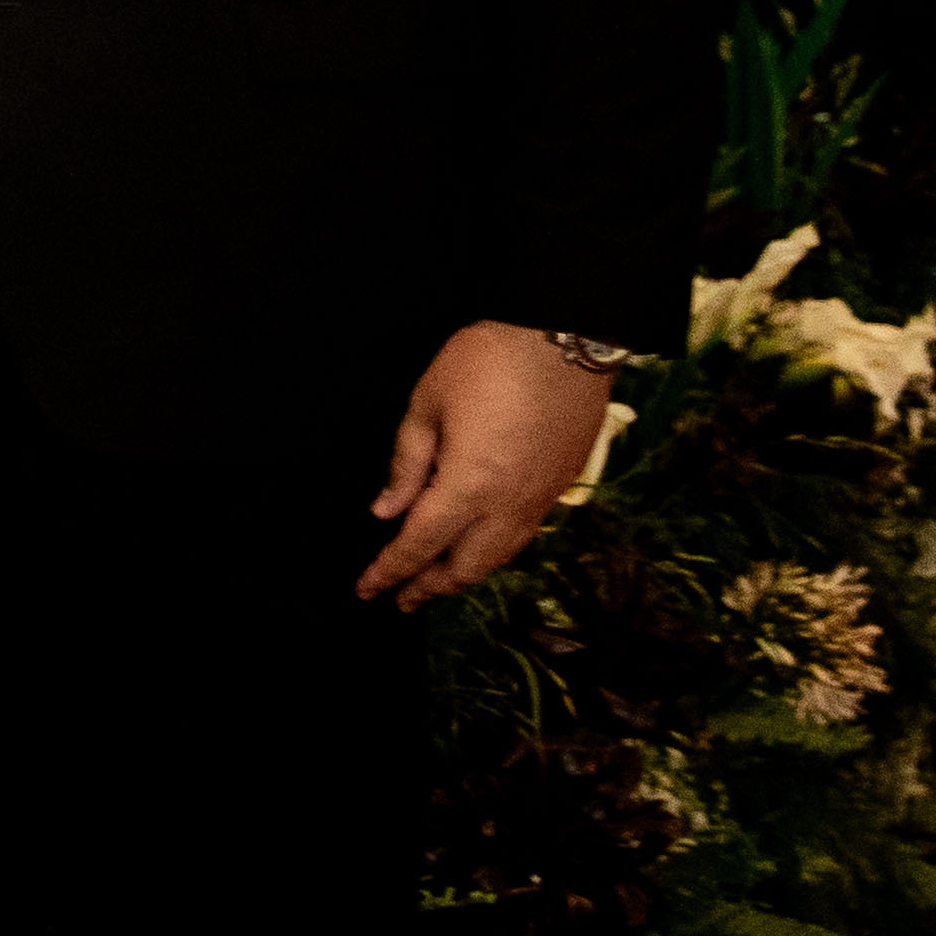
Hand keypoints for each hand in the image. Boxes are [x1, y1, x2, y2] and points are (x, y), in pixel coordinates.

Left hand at [359, 321, 611, 605]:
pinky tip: (482, 545)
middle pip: (466, 566)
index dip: (390, 571)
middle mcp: (510, 504)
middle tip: (402, 599)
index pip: (420, 544)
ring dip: (467, 574)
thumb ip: (406, 464)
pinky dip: (497, 551)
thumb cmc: (488, 361)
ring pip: (501, 556)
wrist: (568, 336)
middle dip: (431, 587)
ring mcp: (543, 497)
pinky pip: (526, 533)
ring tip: (438, 581)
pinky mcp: (563, 483)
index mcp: (469, 486)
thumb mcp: (427, 404)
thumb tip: (388, 510)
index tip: (367, 589)